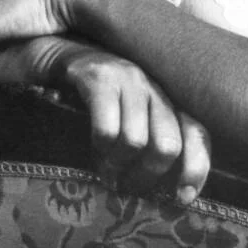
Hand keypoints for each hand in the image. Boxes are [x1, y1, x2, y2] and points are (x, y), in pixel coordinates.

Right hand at [45, 37, 211, 203]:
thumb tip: (169, 191)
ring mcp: (126, 76)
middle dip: (147, 177)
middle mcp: (152, 84)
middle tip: (126, 187)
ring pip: (136, 142)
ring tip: (105, 172)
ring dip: (117, 168)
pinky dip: (99, 151)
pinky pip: (107, 130)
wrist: (50, 51)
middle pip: (168, 144)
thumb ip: (148, 140)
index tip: (181, 196)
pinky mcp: (97, 76)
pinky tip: (91, 151)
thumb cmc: (90, 94)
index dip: (196, 168)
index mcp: (165, 95)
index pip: (196, 131)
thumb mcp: (127, 115)